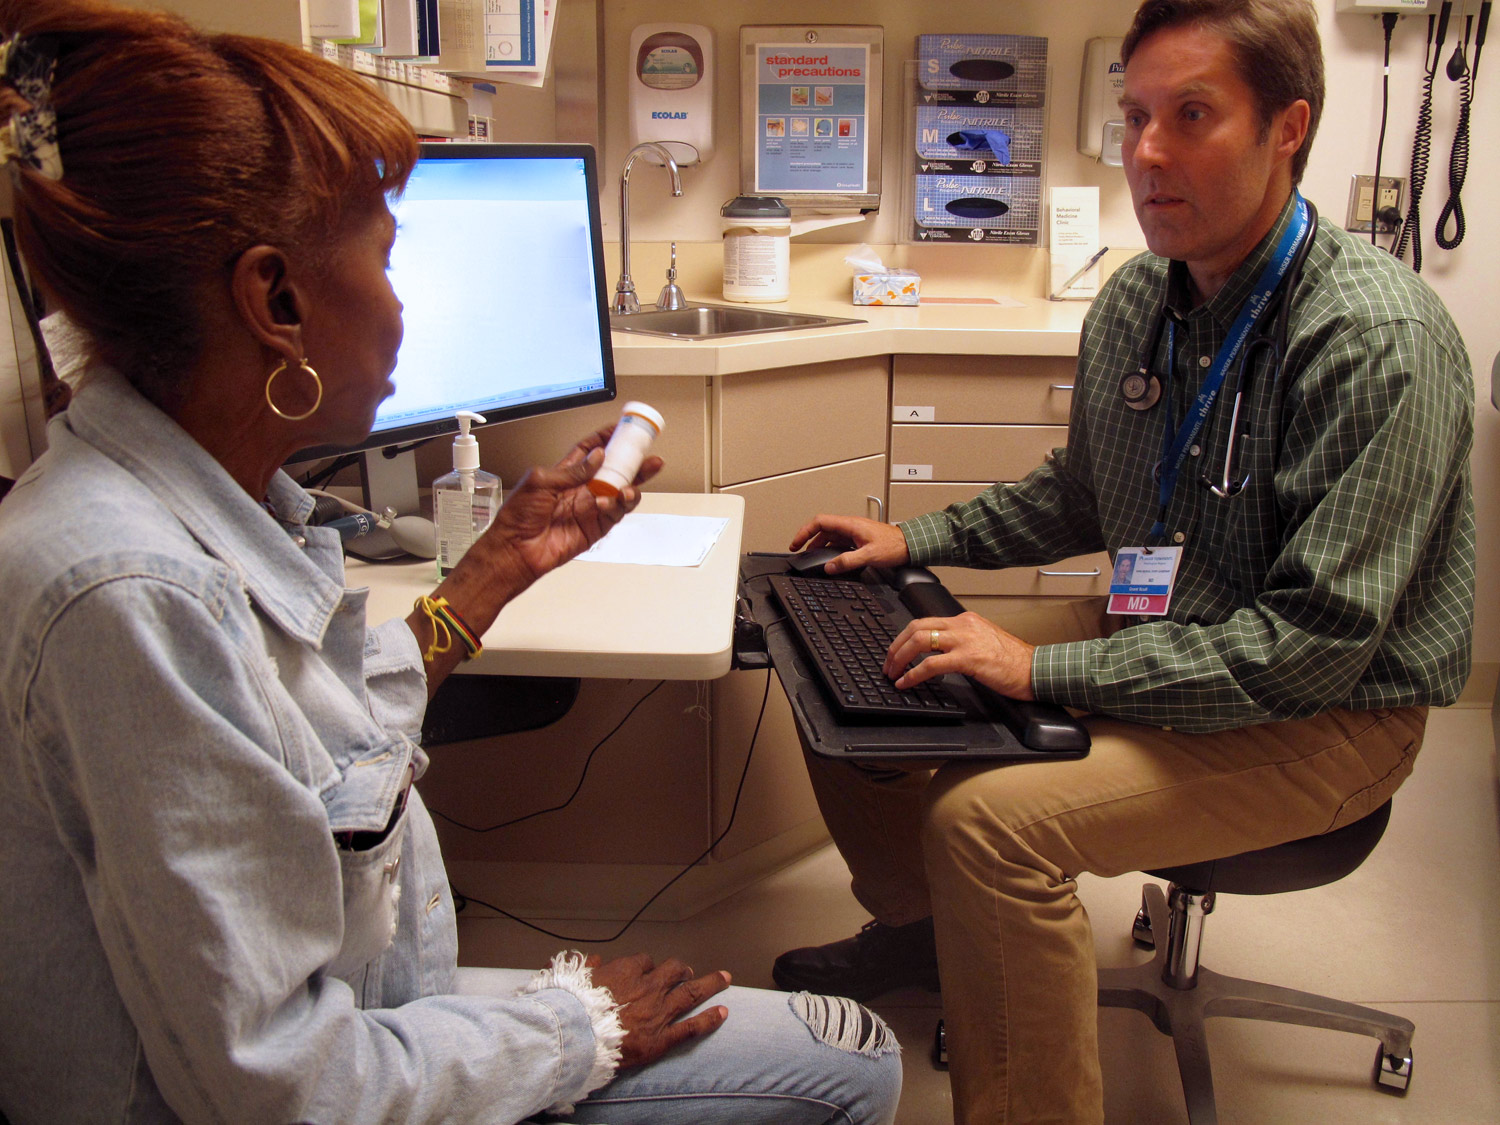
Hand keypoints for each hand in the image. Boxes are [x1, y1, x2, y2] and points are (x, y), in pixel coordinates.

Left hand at [477, 423, 663, 585]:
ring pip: (621, 492)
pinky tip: (608, 502)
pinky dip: (617, 505)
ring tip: (628, 486)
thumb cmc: (518, 516)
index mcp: (566, 473)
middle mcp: (581, 489)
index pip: (591, 450)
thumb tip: (597, 457)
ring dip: (631, 486)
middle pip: (614, 470)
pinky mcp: (596, 527)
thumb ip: (572, 470)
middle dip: (632, 462)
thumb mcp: (540, 481)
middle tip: (647, 455)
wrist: (516, 549)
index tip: (623, 429)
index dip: (607, 438)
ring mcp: (591, 508)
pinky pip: (616, 513)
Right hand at [587, 953, 729, 1068]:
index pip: (644, 961)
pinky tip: (724, 1013)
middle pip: (674, 971)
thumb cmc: (572, 1007)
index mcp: (626, 971)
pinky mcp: (661, 1038)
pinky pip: (691, 1027)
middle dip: (682, 970)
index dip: (647, 966)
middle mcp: (648, 987)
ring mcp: (658, 1012)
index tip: (648, 970)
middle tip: (687, 972)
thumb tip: (592, 961)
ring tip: (724, 978)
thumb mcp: (574, 977)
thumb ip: (586, 966)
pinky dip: (709, 1019)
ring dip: (710, 984)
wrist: (575, 1037)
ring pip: (691, 993)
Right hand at [788, 513, 908, 574]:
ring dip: (818, 545)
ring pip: (829, 536)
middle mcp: (850, 526)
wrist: (909, 545)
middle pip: (822, 529)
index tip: (796, 543)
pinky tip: (829, 559)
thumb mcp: (869, 555)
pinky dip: (829, 549)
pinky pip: (838, 542)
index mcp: (850, 524)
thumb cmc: (894, 545)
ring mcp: (853, 532)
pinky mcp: (858, 539)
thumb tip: (829, 567)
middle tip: (798, 551)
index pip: (820, 522)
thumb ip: (847, 561)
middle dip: (808, 539)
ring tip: (811, 557)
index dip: (804, 531)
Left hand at [885, 611, 1035, 701]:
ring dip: (899, 658)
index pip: (925, 621)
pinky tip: (906, 682)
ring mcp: (965, 640)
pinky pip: (931, 664)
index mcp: (966, 620)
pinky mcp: (969, 658)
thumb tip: (938, 653)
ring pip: (919, 641)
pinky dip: (913, 674)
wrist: (1036, 669)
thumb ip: (962, 642)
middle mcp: (963, 625)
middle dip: (895, 646)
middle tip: (888, 664)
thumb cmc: (1014, 661)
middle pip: (916, 628)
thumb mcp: (985, 642)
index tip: (895, 651)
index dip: (904, 637)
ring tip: (892, 673)